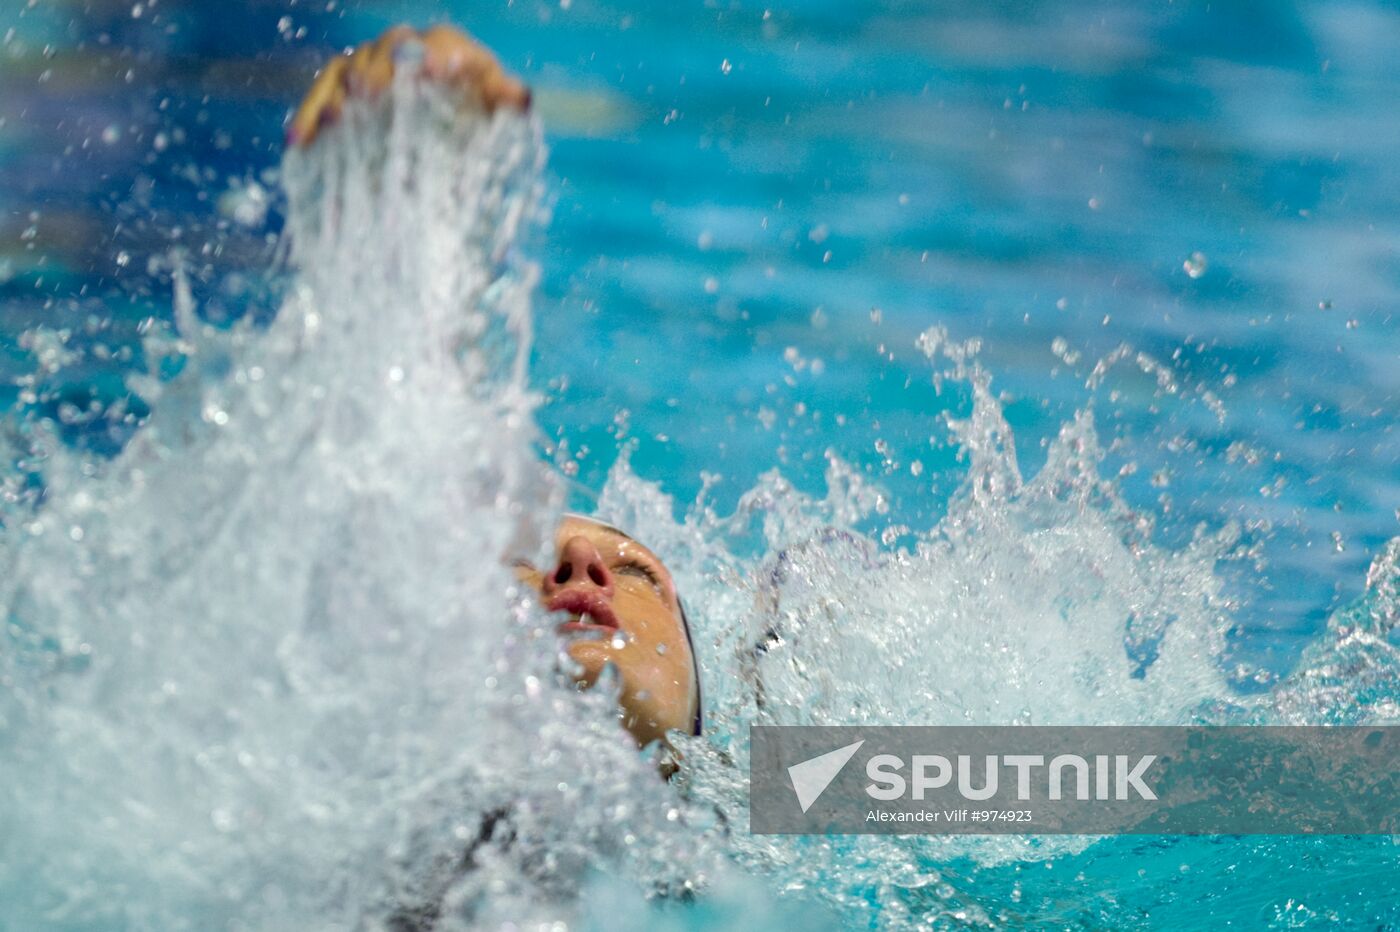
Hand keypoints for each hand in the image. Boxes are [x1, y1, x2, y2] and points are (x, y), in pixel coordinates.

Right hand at [286, 24, 529, 147]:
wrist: (450, 115)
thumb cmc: (476, 106)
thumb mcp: (493, 103)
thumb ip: (505, 97)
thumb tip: (520, 97)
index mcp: (446, 47)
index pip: (441, 43)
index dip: (437, 53)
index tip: (436, 70)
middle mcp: (404, 48)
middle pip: (387, 51)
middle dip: (380, 70)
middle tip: (372, 92)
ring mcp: (371, 64)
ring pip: (348, 70)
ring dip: (339, 94)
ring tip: (335, 119)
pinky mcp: (346, 88)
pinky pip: (324, 96)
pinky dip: (310, 117)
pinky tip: (298, 141)